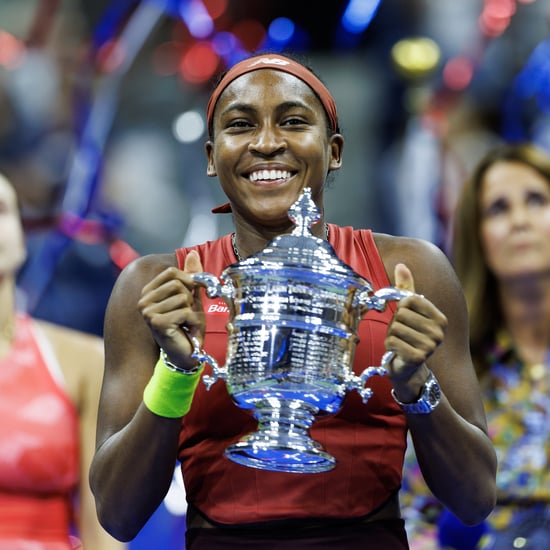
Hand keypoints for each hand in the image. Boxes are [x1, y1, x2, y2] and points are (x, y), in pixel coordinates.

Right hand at [138, 250, 204, 368]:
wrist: (186, 354)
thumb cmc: (187, 325)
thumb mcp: (191, 297)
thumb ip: (191, 276)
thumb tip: (193, 253)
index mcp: (149, 292)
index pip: (172, 272)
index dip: (189, 280)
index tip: (193, 295)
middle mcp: (143, 301)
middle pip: (178, 283)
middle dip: (190, 299)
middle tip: (187, 314)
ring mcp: (148, 312)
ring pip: (183, 298)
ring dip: (192, 312)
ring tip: (187, 324)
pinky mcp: (157, 323)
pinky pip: (185, 312)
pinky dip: (193, 322)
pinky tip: (187, 331)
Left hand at [384, 263, 446, 383]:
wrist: (407, 367)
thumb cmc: (407, 335)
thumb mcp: (408, 311)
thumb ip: (406, 289)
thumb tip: (401, 265)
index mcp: (441, 318)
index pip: (410, 299)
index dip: (401, 307)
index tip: (406, 318)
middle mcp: (439, 332)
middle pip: (401, 314)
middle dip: (395, 323)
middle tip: (401, 334)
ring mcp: (430, 346)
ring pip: (395, 328)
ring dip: (391, 335)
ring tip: (400, 342)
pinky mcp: (418, 357)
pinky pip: (391, 342)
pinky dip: (389, 345)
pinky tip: (396, 351)